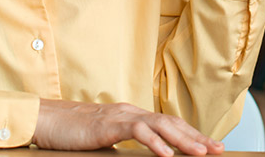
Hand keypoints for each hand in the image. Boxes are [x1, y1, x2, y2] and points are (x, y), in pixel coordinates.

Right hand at [33, 98, 223, 155]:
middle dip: (197, 137)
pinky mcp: (109, 124)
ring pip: (161, 125)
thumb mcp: (103, 140)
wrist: (45, 120)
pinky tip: (168, 155)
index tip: (210, 146)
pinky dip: (156, 143)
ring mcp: (121, 116)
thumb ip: (122, 145)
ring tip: (202, 153)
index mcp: (131, 116)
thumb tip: (143, 154)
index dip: (190, 135)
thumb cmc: (70, 132)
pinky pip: (138, 131)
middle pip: (172, 123)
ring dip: (184, 140)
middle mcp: (131, 112)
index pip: (168, 125)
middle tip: (218, 150)